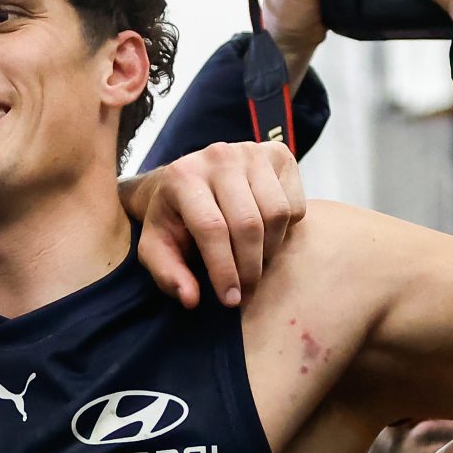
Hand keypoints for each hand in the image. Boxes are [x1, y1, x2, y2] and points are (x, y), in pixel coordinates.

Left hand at [130, 140, 306, 307]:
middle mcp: (219, 157)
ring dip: (269, 251)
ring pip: (277, 215)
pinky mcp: (278, 155)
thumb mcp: (157, 246)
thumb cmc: (174, 217)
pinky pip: (295, 205)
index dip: (224, 270)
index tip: (230, 300)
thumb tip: (191, 299)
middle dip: (250, 268)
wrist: (191, 178)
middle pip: (249, 224)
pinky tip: (265, 235)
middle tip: (246, 292)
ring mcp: (252, 152)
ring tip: (253, 263)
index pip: (212, 228)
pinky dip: (285, 231)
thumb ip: (167, 273)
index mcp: (183, 176)